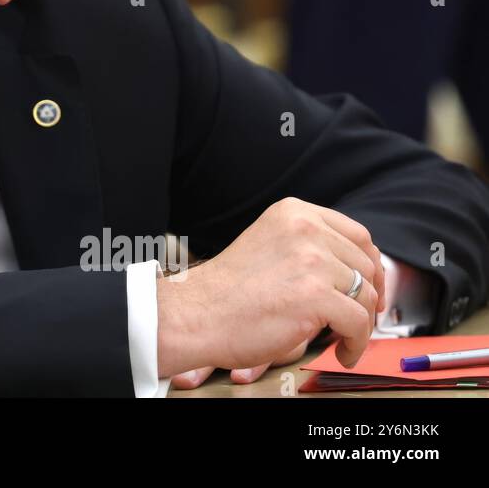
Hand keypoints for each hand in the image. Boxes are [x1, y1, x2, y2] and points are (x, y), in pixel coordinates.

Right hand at [158, 197, 383, 378]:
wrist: (196, 314)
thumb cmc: (228, 291)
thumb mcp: (270, 246)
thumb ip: (307, 247)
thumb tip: (356, 270)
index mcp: (294, 213)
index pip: (357, 234)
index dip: (370, 266)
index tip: (370, 288)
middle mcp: (305, 229)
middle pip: (366, 266)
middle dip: (369, 298)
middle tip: (359, 321)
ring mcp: (312, 261)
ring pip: (366, 297)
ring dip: (362, 326)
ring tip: (344, 341)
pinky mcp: (316, 296)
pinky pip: (359, 324)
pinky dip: (356, 344)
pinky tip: (342, 353)